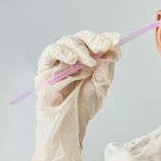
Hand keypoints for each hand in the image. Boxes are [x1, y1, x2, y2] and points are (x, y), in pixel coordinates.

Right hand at [32, 30, 120, 160]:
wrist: (67, 123)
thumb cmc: (82, 107)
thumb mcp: (101, 86)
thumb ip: (107, 68)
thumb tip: (114, 49)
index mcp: (90, 61)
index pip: (96, 43)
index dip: (105, 38)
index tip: (115, 38)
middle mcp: (75, 58)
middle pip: (83, 38)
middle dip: (94, 39)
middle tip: (102, 46)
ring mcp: (60, 61)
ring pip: (68, 41)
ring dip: (81, 48)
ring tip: (88, 62)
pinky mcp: (46, 67)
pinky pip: (51, 51)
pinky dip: (62, 51)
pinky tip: (71, 59)